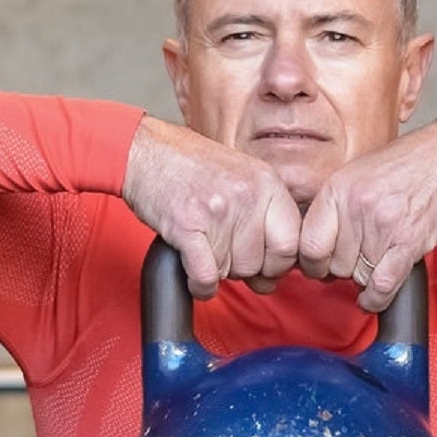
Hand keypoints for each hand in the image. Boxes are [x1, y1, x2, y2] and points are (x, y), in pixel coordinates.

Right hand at [123, 116, 301, 298]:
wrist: (144, 151)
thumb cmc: (191, 166)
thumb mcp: (243, 174)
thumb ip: (267, 212)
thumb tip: (284, 264)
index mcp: (267, 182)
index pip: (292, 243)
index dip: (278, 264)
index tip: (265, 266)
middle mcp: (247, 196)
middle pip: (261, 263)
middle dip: (244, 269)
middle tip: (226, 254)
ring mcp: (217, 211)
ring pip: (232, 272)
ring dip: (218, 271)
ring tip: (204, 247)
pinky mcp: (187, 227)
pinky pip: (205, 277)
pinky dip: (200, 285)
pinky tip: (195, 275)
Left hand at [298, 109, 436, 310]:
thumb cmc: (411, 161)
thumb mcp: (359, 171)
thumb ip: (335, 203)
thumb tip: (316, 239)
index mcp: (338, 188)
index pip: (308, 244)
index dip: (310, 262)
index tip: (317, 265)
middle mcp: (357, 208)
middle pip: (333, 264)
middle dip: (341, 269)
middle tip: (353, 261)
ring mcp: (383, 226)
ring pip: (357, 276)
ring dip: (364, 277)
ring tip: (374, 263)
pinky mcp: (410, 242)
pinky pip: (382, 284)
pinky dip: (376, 298)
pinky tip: (373, 297)